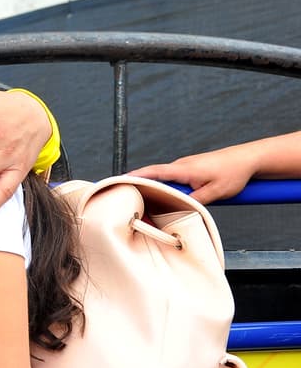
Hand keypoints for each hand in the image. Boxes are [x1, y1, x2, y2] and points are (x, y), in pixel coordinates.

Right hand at [130, 150, 253, 203]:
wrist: (248, 159)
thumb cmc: (233, 173)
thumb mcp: (215, 192)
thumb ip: (195, 201)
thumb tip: (178, 208)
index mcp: (183, 169)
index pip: (153, 172)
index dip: (135, 176)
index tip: (119, 180)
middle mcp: (181, 165)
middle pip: (155, 176)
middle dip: (141, 184)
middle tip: (129, 195)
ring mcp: (186, 166)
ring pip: (166, 179)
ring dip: (158, 188)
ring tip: (149, 200)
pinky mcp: (192, 169)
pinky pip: (175, 179)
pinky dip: (169, 186)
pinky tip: (172, 197)